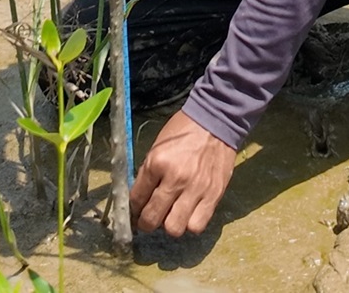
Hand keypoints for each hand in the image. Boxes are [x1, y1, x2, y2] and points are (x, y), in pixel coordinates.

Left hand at [131, 110, 234, 236]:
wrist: (215, 120)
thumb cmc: (183, 130)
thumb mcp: (158, 146)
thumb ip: (149, 172)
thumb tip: (140, 197)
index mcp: (157, 163)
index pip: (136, 199)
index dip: (133, 209)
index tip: (135, 211)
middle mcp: (175, 179)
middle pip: (152, 219)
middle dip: (146, 223)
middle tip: (149, 219)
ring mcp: (195, 190)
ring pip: (174, 228)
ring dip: (170, 225)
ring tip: (171, 215)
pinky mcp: (213, 195)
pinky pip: (197, 225)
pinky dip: (190, 223)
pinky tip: (189, 214)